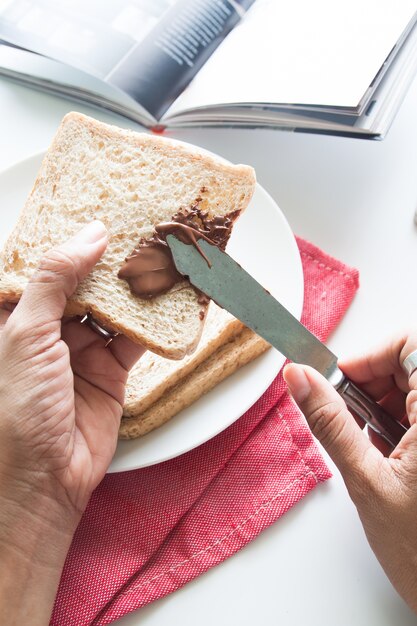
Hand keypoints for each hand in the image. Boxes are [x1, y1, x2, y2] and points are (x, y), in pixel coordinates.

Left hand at [0, 221, 144, 624]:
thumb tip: (89, 235)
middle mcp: (48, 329)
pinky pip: (135, 338)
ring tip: (160, 254)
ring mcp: (81, 349)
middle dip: (109, 259)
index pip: (44, 266)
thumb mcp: (26, 334)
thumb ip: (56, 281)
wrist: (44, 479)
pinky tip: (171, 300)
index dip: (67, 239)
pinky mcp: (111, 370)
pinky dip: (154, 322)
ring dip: (135, 287)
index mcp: (16, 316)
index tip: (95, 209)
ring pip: (112, 306)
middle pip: (83, 282)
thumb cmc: (16, 410)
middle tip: (138, 226)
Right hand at [283, 334, 416, 612]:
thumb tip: (300, 379)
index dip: (372, 354)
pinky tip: (386, 452)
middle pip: (409, 361)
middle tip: (348, 414)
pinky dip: (395, 421)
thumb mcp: (365, 480)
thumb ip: (329, 422)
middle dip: (372, 381)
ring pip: (411, 385)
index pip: (410, 343)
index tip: (340, 378)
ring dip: (382, 403)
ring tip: (368, 442)